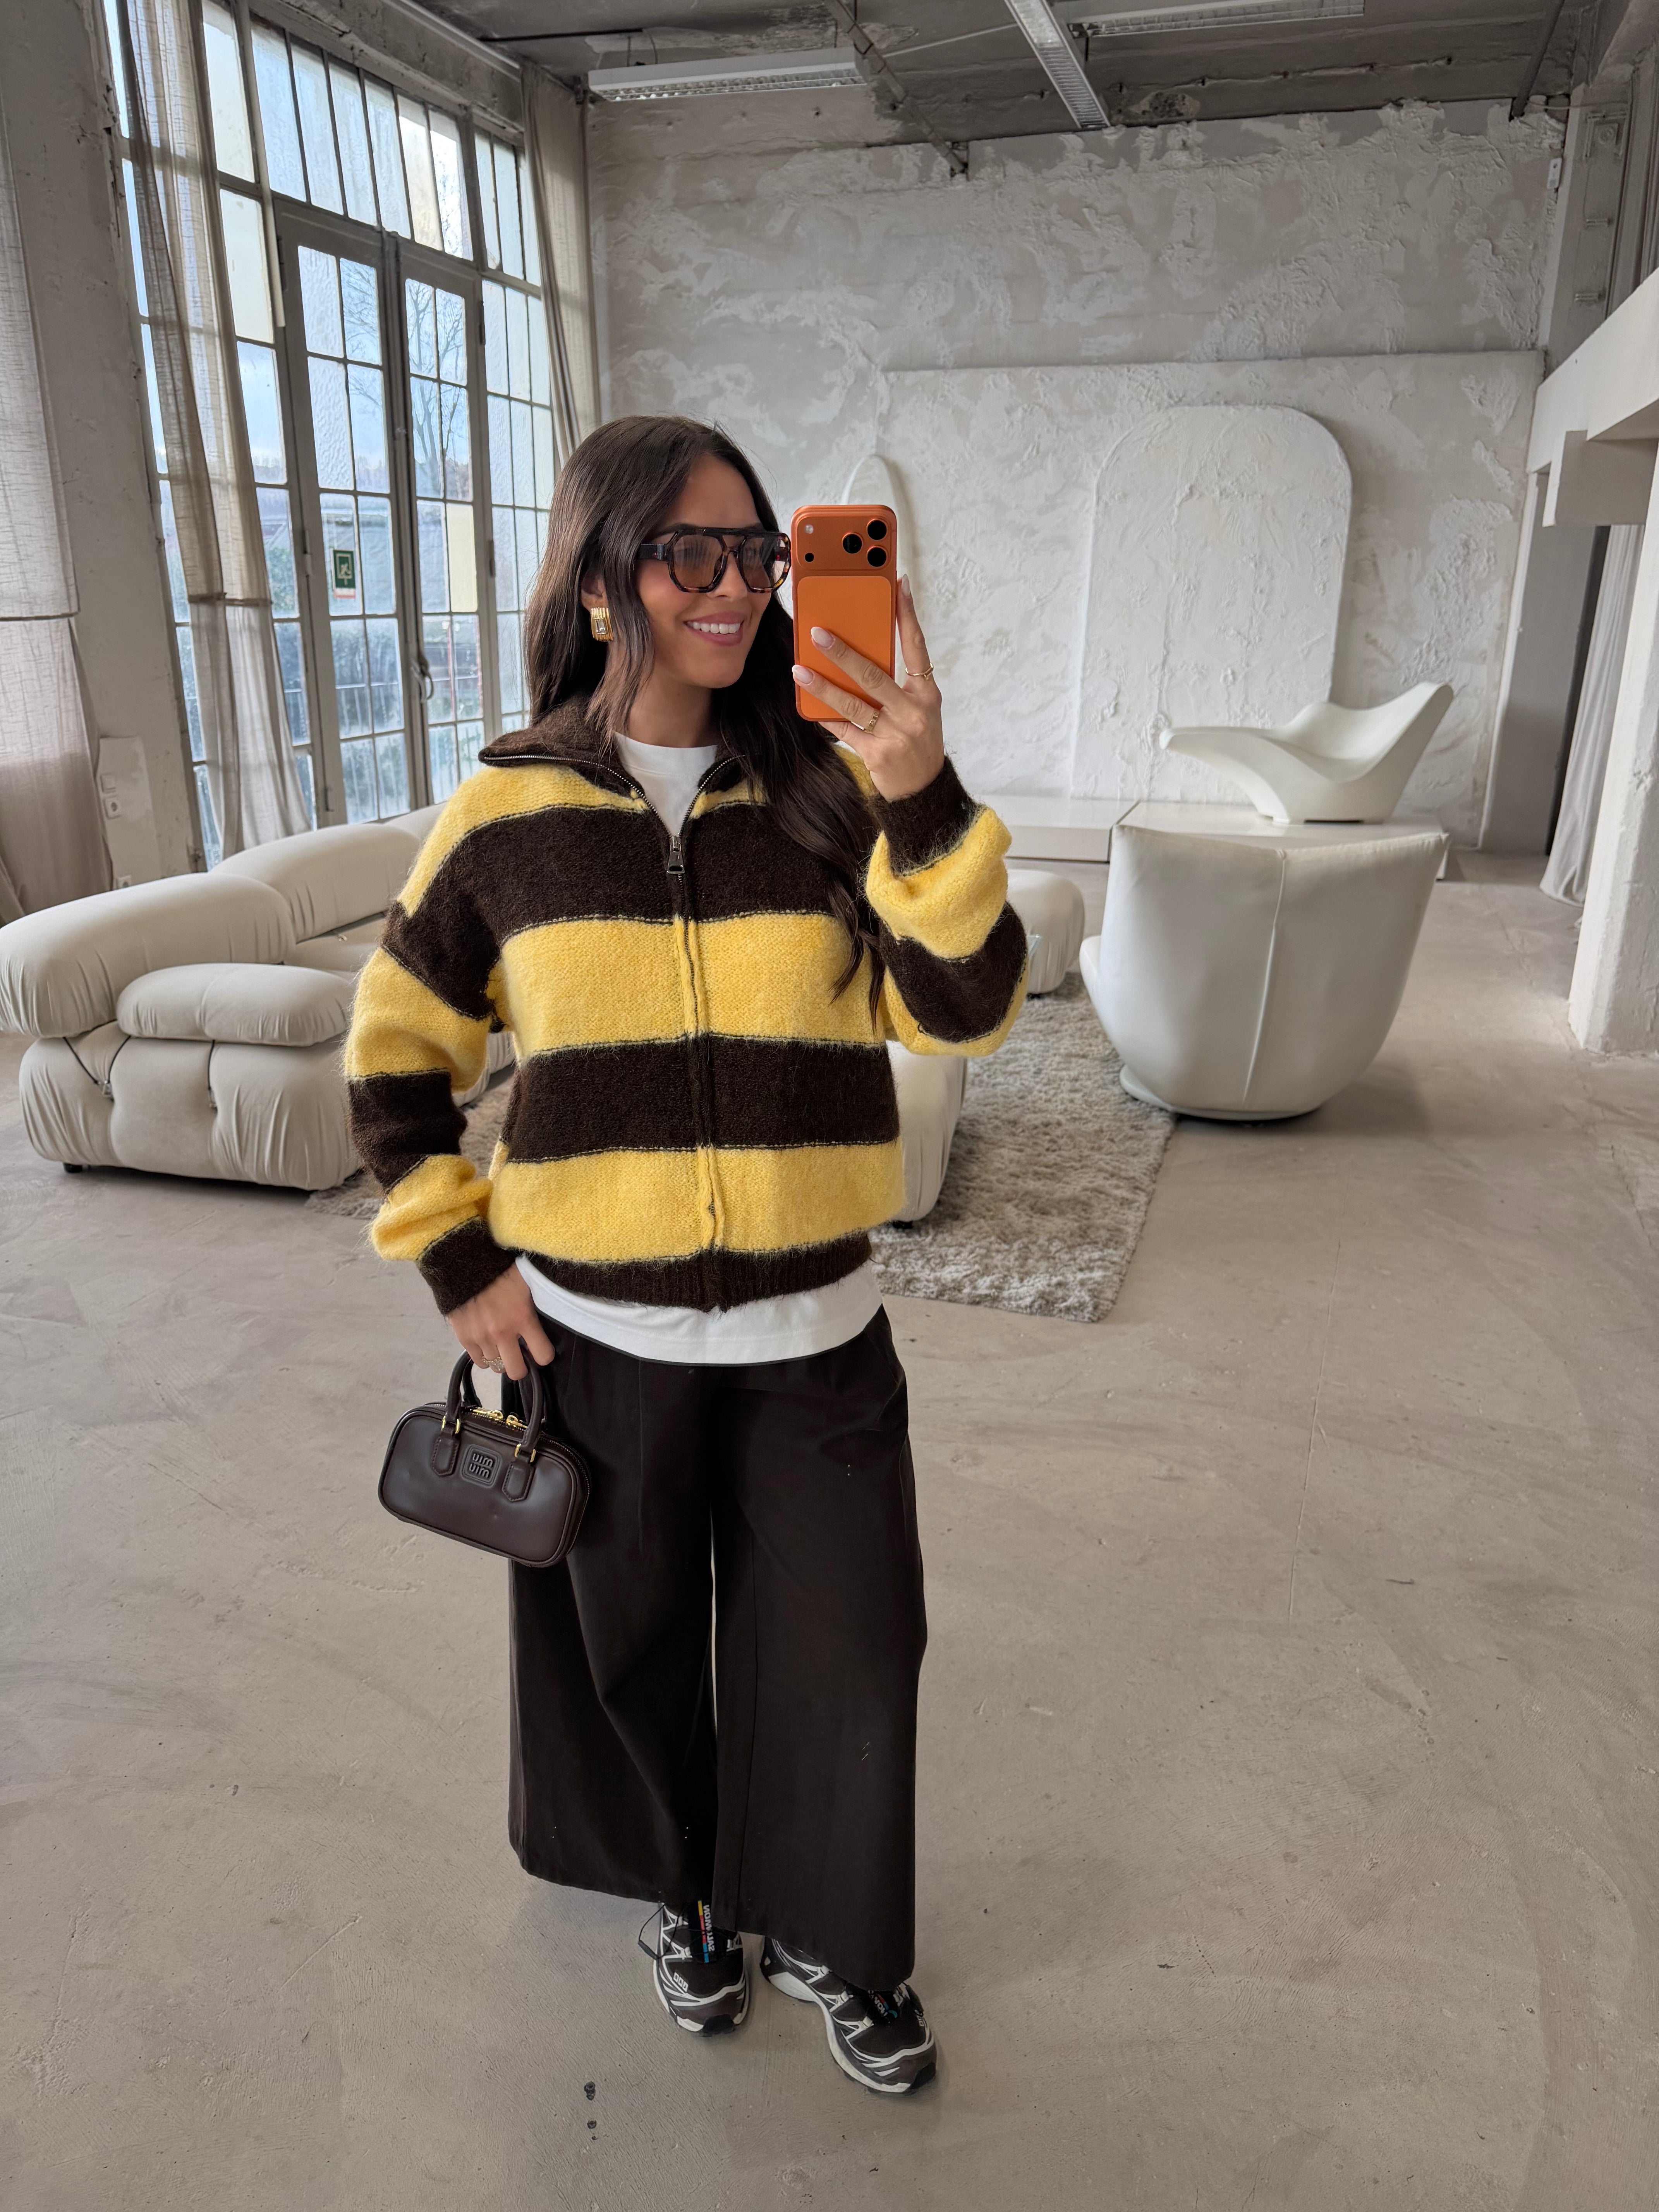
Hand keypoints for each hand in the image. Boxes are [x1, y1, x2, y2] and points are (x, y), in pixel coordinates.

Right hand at [448, 1268, 553, 1380]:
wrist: (464, 1265)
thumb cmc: (498, 1271)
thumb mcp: (526, 1284)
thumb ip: (534, 1306)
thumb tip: (548, 1318)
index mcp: (523, 1317)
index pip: (543, 1355)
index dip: (544, 1355)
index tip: (541, 1351)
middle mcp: (503, 1332)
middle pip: (517, 1371)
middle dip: (521, 1366)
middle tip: (520, 1356)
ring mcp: (482, 1337)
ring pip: (496, 1367)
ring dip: (501, 1359)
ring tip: (501, 1346)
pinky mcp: (465, 1338)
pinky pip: (479, 1361)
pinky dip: (484, 1356)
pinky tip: (487, 1344)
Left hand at [792, 574, 943, 801]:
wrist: (923, 790)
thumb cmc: (917, 741)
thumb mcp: (918, 709)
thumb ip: (897, 683)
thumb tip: (860, 652)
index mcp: (927, 693)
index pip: (916, 648)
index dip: (907, 616)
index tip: (898, 585)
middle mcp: (913, 711)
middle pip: (874, 675)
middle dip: (844, 653)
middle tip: (819, 634)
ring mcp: (895, 734)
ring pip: (854, 704)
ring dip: (824, 686)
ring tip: (800, 670)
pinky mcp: (877, 754)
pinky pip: (845, 730)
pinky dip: (825, 716)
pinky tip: (807, 702)